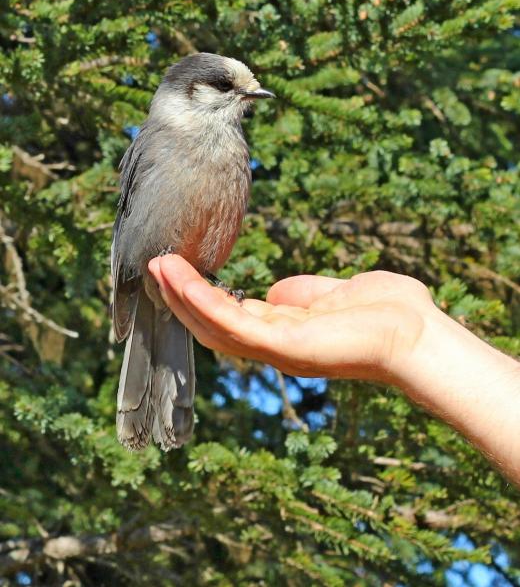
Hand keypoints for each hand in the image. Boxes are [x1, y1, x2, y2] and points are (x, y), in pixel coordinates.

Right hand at [148, 255, 431, 382]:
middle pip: (213, 323)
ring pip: (213, 325)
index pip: (231, 316)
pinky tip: (181, 277)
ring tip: (157, 266)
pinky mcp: (284, 346)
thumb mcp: (332, 295)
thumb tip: (275, 292)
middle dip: (182, 296)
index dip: (201, 296)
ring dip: (182, 297)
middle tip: (155, 265)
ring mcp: (277, 349)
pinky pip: (232, 323)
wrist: (420, 335)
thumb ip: (302, 295)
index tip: (180, 270)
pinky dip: (202, 301)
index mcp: (285, 332)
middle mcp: (274, 345)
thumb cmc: (387, 313)